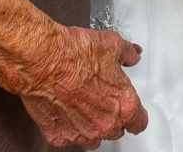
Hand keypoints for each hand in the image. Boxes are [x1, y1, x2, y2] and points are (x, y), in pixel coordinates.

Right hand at [20, 26, 147, 148]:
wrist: (42, 59)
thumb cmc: (73, 53)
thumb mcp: (111, 44)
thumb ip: (128, 53)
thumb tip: (133, 55)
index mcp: (124, 104)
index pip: (140, 122)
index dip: (135, 113)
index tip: (130, 108)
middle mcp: (105, 124)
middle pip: (116, 130)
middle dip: (111, 115)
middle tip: (99, 94)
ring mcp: (82, 133)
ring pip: (93, 137)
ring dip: (91, 124)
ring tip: (81, 101)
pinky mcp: (59, 136)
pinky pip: (68, 137)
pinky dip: (67, 126)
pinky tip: (64, 107)